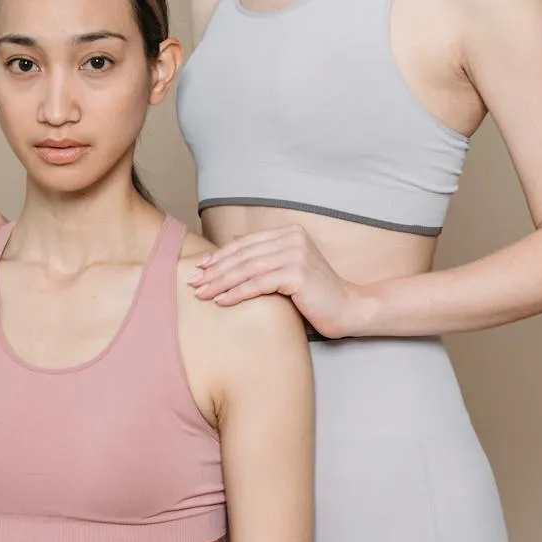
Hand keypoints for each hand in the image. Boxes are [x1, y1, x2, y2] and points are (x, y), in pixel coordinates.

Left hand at [189, 224, 354, 338]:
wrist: (348, 308)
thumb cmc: (315, 294)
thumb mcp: (288, 268)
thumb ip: (265, 254)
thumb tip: (233, 241)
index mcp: (290, 232)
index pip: (246, 243)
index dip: (220, 255)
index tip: (200, 267)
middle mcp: (293, 238)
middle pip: (244, 255)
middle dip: (215, 270)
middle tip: (193, 283)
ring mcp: (296, 254)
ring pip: (247, 269)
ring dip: (221, 283)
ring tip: (202, 294)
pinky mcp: (297, 274)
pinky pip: (258, 284)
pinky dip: (237, 293)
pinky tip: (221, 302)